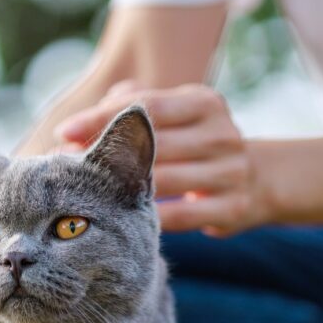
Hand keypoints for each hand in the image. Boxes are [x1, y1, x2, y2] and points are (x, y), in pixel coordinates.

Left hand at [55, 81, 274, 235]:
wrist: (258, 180)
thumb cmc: (196, 143)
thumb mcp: (178, 114)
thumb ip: (138, 102)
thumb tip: (96, 108)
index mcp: (206, 103)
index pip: (147, 106)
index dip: (103, 118)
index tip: (64, 133)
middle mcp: (222, 134)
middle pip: (153, 144)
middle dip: (106, 157)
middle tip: (65, 168)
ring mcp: (231, 172)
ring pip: (165, 181)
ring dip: (120, 190)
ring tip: (83, 195)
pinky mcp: (233, 207)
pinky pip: (180, 216)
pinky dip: (148, 218)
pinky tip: (118, 221)